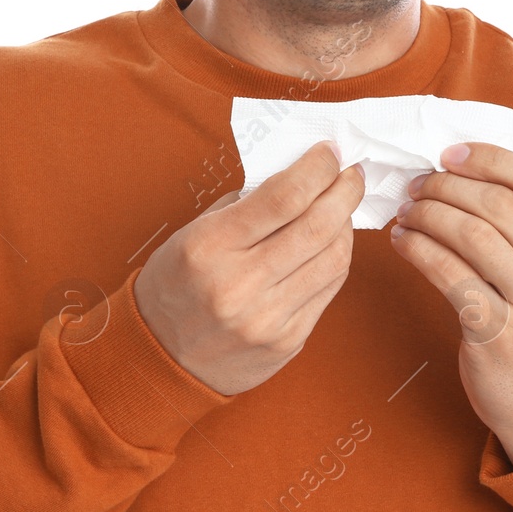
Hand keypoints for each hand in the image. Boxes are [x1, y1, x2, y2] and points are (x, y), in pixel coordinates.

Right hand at [134, 141, 365, 394]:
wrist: (161, 359)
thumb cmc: (176, 284)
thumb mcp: (193, 233)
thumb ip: (246, 206)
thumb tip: (302, 177)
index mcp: (210, 246)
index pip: (284, 196)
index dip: (318, 168)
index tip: (330, 152)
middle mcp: (240, 284)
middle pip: (318, 226)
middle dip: (345, 190)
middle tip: (351, 173)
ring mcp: (267, 318)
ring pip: (333, 258)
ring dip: (345, 224)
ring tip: (342, 207)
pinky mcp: (287, 341)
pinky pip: (329, 289)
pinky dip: (336, 258)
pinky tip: (331, 243)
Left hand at [389, 142, 512, 466]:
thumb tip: (466, 167)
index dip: (491, 158)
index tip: (450, 155)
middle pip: (499, 204)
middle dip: (446, 186)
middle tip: (416, 186)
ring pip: (471, 235)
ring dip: (428, 215)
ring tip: (407, 212)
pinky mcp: (500, 335)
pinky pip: (449, 275)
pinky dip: (419, 250)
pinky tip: (403, 242)